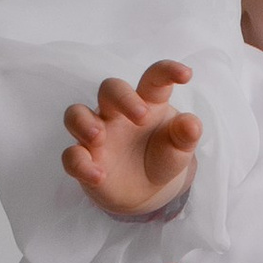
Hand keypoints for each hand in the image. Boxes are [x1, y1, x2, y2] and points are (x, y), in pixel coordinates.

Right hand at [61, 61, 202, 218]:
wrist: (146, 190)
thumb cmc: (162, 157)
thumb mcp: (179, 149)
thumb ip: (185, 135)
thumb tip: (191, 123)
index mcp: (146, 103)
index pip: (153, 78)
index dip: (167, 71)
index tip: (186, 75)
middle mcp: (117, 113)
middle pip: (109, 88)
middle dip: (123, 97)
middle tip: (141, 117)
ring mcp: (96, 135)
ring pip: (75, 115)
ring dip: (84, 123)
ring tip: (99, 137)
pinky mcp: (84, 159)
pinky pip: (71, 156)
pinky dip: (81, 165)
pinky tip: (99, 176)